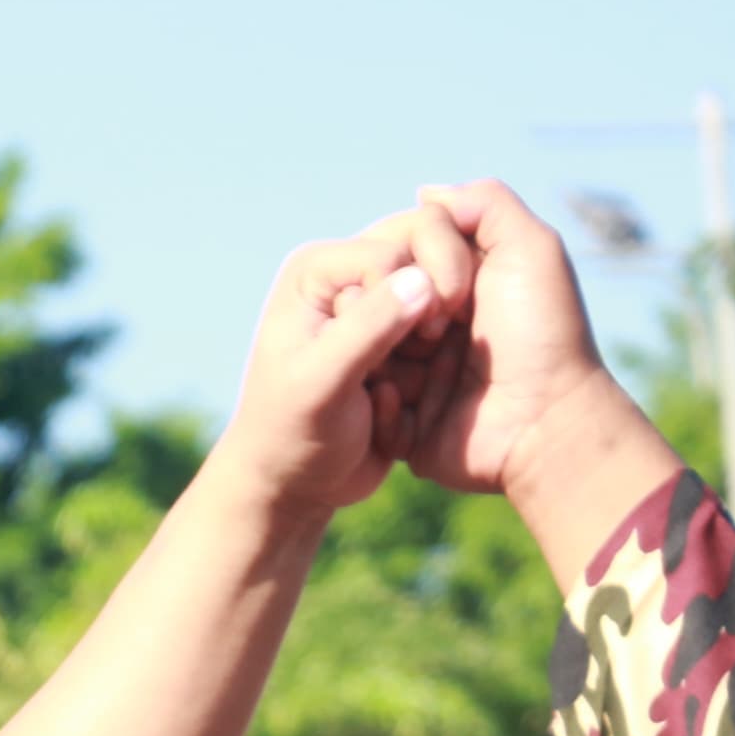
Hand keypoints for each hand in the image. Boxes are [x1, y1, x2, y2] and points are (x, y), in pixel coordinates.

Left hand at [212, 217, 463, 527]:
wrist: (294, 487)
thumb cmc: (292, 433)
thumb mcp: (323, 382)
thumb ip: (369, 328)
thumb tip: (423, 281)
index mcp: (318, 270)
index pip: (397, 249)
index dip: (415, 293)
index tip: (410, 342)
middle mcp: (349, 279)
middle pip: (427, 264)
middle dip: (427, 323)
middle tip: (409, 366)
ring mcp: (377, 313)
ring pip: (442, 312)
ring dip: (424, 360)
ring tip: (382, 395)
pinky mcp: (399, 348)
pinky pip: (442, 350)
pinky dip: (425, 382)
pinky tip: (388, 412)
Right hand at [382, 183, 682, 583]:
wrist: (543, 423)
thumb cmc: (542, 334)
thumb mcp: (530, 248)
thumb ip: (485, 204)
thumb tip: (424, 195)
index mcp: (456, 284)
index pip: (400, 252)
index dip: (413, 261)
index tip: (457, 291)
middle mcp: (428, 325)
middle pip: (371, 296)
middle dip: (389, 306)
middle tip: (433, 331)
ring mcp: (412, 375)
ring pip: (355, 348)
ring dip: (376, 351)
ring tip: (408, 365)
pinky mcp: (401, 422)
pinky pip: (363, 404)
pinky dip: (378, 401)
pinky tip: (403, 401)